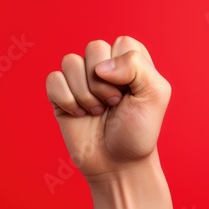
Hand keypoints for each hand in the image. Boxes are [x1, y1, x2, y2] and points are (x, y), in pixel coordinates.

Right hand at [46, 36, 170, 179]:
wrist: (118, 166)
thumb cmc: (138, 132)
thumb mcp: (155, 95)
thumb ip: (137, 66)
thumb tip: (101, 67)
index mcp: (130, 61)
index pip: (121, 43)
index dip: (124, 69)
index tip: (129, 94)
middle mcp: (105, 66)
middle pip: (93, 48)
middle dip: (104, 82)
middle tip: (113, 105)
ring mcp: (81, 80)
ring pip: (70, 61)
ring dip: (84, 93)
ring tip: (96, 112)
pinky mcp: (62, 96)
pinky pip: (53, 80)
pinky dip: (65, 99)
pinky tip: (78, 114)